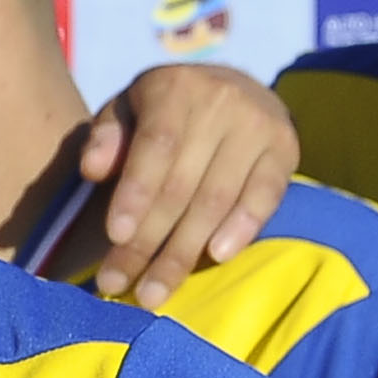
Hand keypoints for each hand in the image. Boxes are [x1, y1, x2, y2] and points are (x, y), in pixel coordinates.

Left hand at [79, 64, 296, 302]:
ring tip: (154, 292)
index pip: (156, 147)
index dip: (136, 194)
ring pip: (218, 199)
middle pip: (182, 184)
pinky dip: (241, 229)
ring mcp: (259, 126)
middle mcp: (222, 102)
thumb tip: (92, 170)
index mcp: (175, 88)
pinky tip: (216, 258)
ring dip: (185, 252)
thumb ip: (107, 136)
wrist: (235, 86)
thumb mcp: (128, 108)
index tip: (115, 237)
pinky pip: (265, 197)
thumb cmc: (166, 108)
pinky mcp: (286, 151)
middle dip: (148, 241)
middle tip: (117, 283)